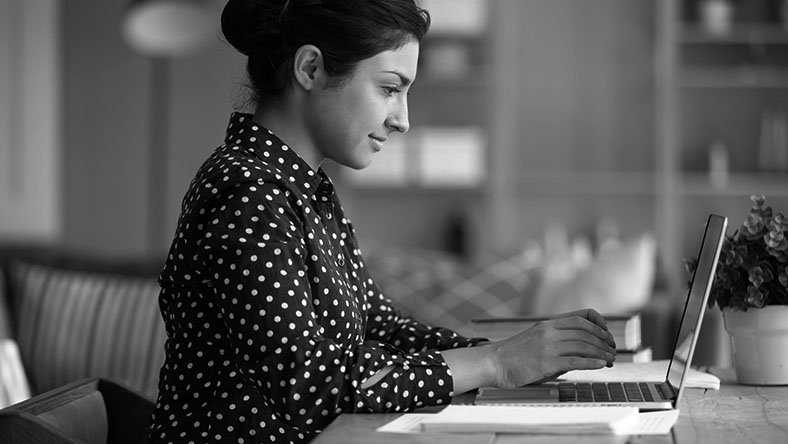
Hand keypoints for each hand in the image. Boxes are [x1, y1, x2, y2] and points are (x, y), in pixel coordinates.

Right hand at [489, 308, 616, 386]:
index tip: (607, 335)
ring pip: (584, 345)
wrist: (494, 363)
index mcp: (547, 323)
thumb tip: (583, 352)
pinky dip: (592, 362)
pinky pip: (575, 360)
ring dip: (601, 353)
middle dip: (604, 341)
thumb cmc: (515, 355)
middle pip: (586, 332)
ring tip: (610, 360)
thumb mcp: (536, 339)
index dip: (599, 325)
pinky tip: (601, 366)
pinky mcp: (546, 362)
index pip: (581, 317)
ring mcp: (548, 346)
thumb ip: (558, 341)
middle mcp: (549, 331)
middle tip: (613, 351)